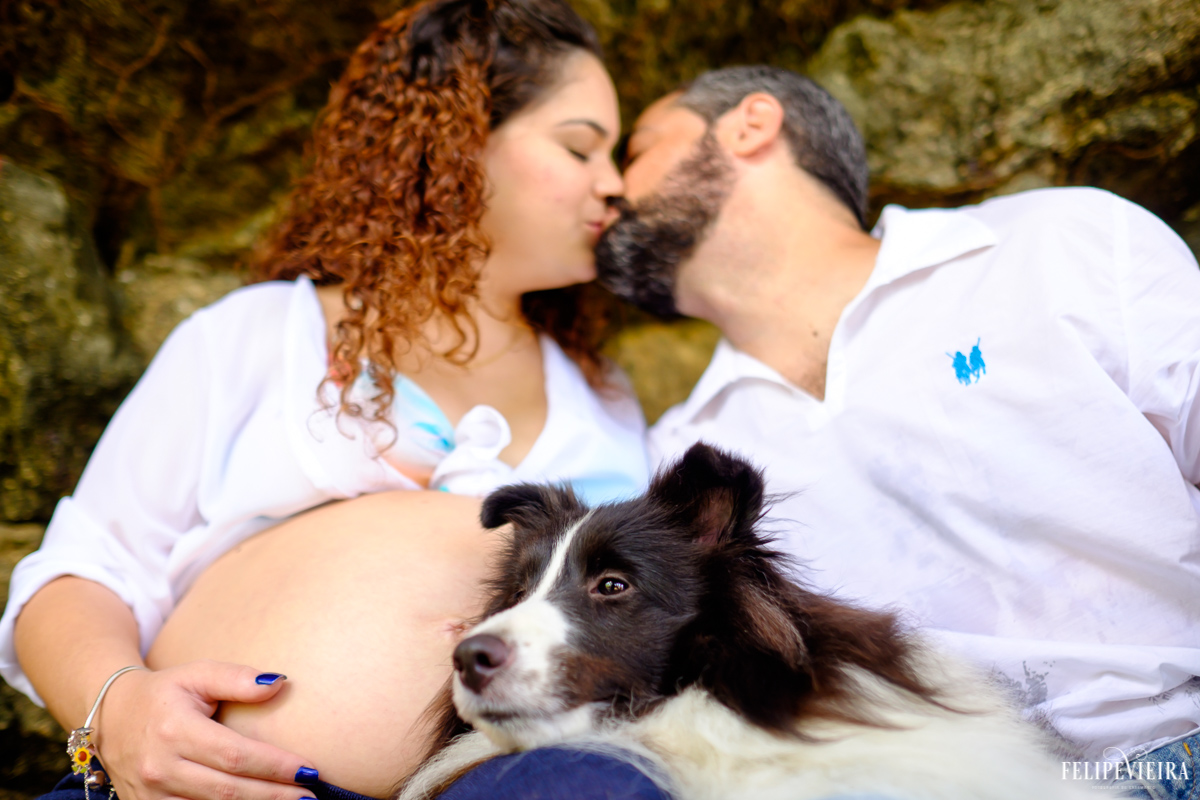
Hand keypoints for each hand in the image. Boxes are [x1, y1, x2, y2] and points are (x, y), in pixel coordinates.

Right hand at [91, 661, 319, 799]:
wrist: (110, 715)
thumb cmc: (165, 692)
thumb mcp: (198, 674)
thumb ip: (237, 678)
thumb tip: (279, 683)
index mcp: (175, 730)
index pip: (235, 755)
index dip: (274, 766)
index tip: (309, 771)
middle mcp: (160, 767)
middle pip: (227, 791)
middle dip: (273, 797)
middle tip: (310, 798)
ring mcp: (149, 795)